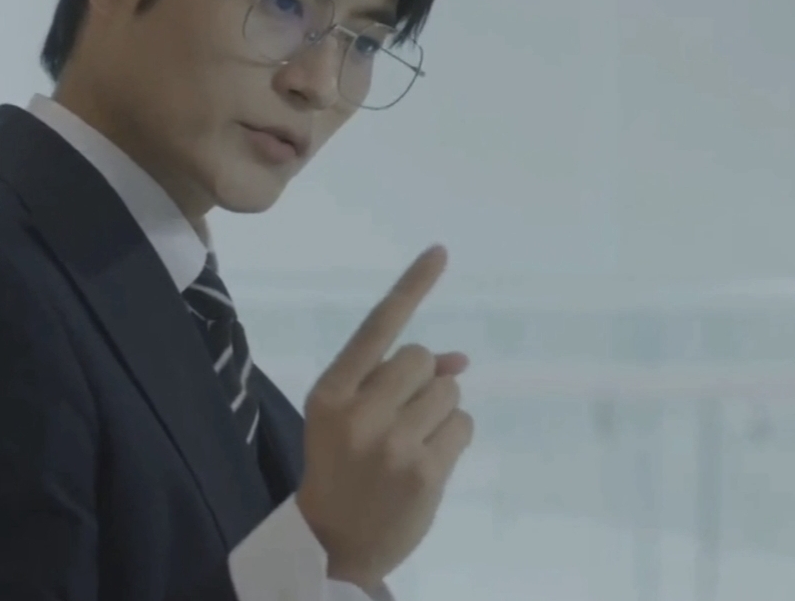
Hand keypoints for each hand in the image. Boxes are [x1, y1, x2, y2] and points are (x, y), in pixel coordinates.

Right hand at [295, 245, 473, 590]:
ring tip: (411, 443)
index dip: (412, 286)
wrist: (334, 544)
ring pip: (450, 392)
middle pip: (421, 358)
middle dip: (421, 381)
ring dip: (440, 411)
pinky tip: (427, 462)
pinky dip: (453, 437)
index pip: (378, 327)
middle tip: (399, 418)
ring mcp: (392, 443)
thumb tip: (458, 360)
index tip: (441, 251)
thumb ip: (391, 380)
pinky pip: (463, 425)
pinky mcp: (424, 472)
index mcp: (331, 391)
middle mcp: (358, 411)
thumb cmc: (344, 466)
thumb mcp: (349, 417)